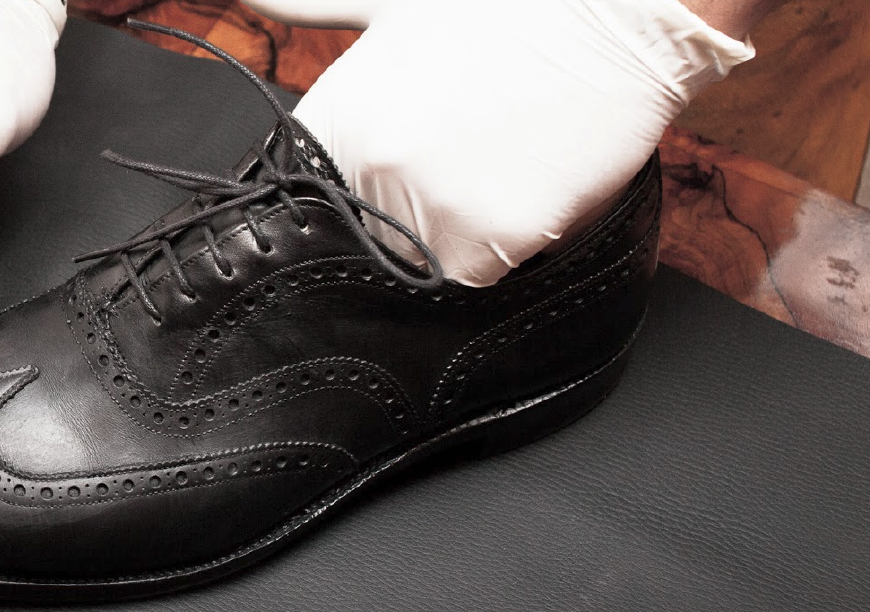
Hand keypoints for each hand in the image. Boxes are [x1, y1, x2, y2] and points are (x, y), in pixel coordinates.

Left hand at [244, 0, 753, 285]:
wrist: (612, 16)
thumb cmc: (506, 14)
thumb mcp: (390, 8)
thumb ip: (311, 10)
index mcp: (334, 122)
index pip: (312, 207)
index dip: (351, 207)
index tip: (389, 187)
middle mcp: (366, 167)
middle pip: (374, 241)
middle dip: (415, 217)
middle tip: (470, 153)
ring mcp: (426, 205)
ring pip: (431, 262)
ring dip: (464, 231)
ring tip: (503, 158)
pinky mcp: (490, 238)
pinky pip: (484, 275)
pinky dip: (510, 244)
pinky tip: (531, 179)